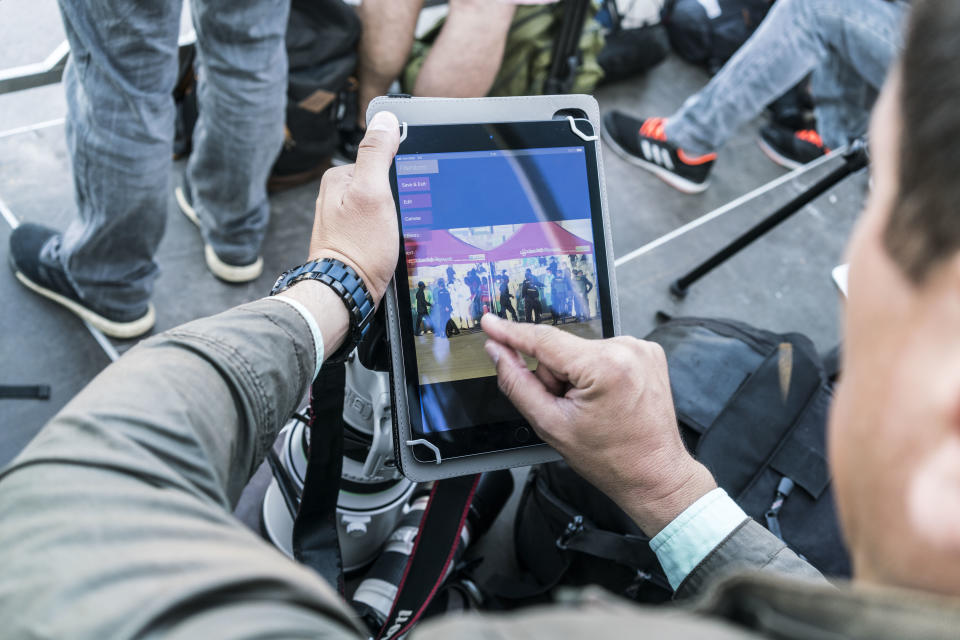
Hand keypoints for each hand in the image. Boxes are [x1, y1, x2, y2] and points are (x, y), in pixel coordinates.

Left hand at [307, 110, 400, 303]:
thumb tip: (386, 119)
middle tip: (394, 222)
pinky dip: (389, 234)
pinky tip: (388, 246)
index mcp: (339, 178)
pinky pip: (379, 226)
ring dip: (395, 220)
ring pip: (384, 207)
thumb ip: (377, 154)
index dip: (400, 176)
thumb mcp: (372, 193)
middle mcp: (337, 195)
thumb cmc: (358, 249)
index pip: (380, 160)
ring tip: (390, 238)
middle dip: (398, 201)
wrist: (346, 294)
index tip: (403, 197)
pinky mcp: (353, 238)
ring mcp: (344, 218)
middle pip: (384, 184)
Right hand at [480, 314, 715, 535]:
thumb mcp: (552, 425)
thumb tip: (498, 352)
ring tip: (592, 409)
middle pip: (561, 350)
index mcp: (605, 366)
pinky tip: (606, 399)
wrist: (654, 473)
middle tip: (570, 411)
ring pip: (579, 352)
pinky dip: (595, 373)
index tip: (489, 322)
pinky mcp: (646, 351)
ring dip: (576, 377)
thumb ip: (518, 384)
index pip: (544, 340)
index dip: (511, 332)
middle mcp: (626, 349)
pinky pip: (600, 353)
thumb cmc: (610, 459)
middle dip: (555, 378)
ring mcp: (640, 348)